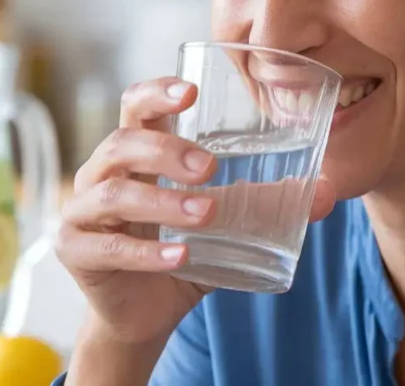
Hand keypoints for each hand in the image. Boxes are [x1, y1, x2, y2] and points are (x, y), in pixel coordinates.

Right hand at [55, 77, 337, 345]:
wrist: (145, 313)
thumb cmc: (182, 249)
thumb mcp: (229, 224)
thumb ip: (267, 203)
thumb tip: (327, 191)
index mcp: (137, 154)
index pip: (135, 105)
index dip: (157, 92)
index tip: (191, 91)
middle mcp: (103, 174)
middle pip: (121, 144)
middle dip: (165, 151)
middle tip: (210, 168)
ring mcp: (83, 213)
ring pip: (113, 194)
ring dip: (161, 202)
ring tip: (205, 214)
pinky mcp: (77, 253)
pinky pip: (107, 248)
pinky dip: (146, 252)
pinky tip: (180, 256)